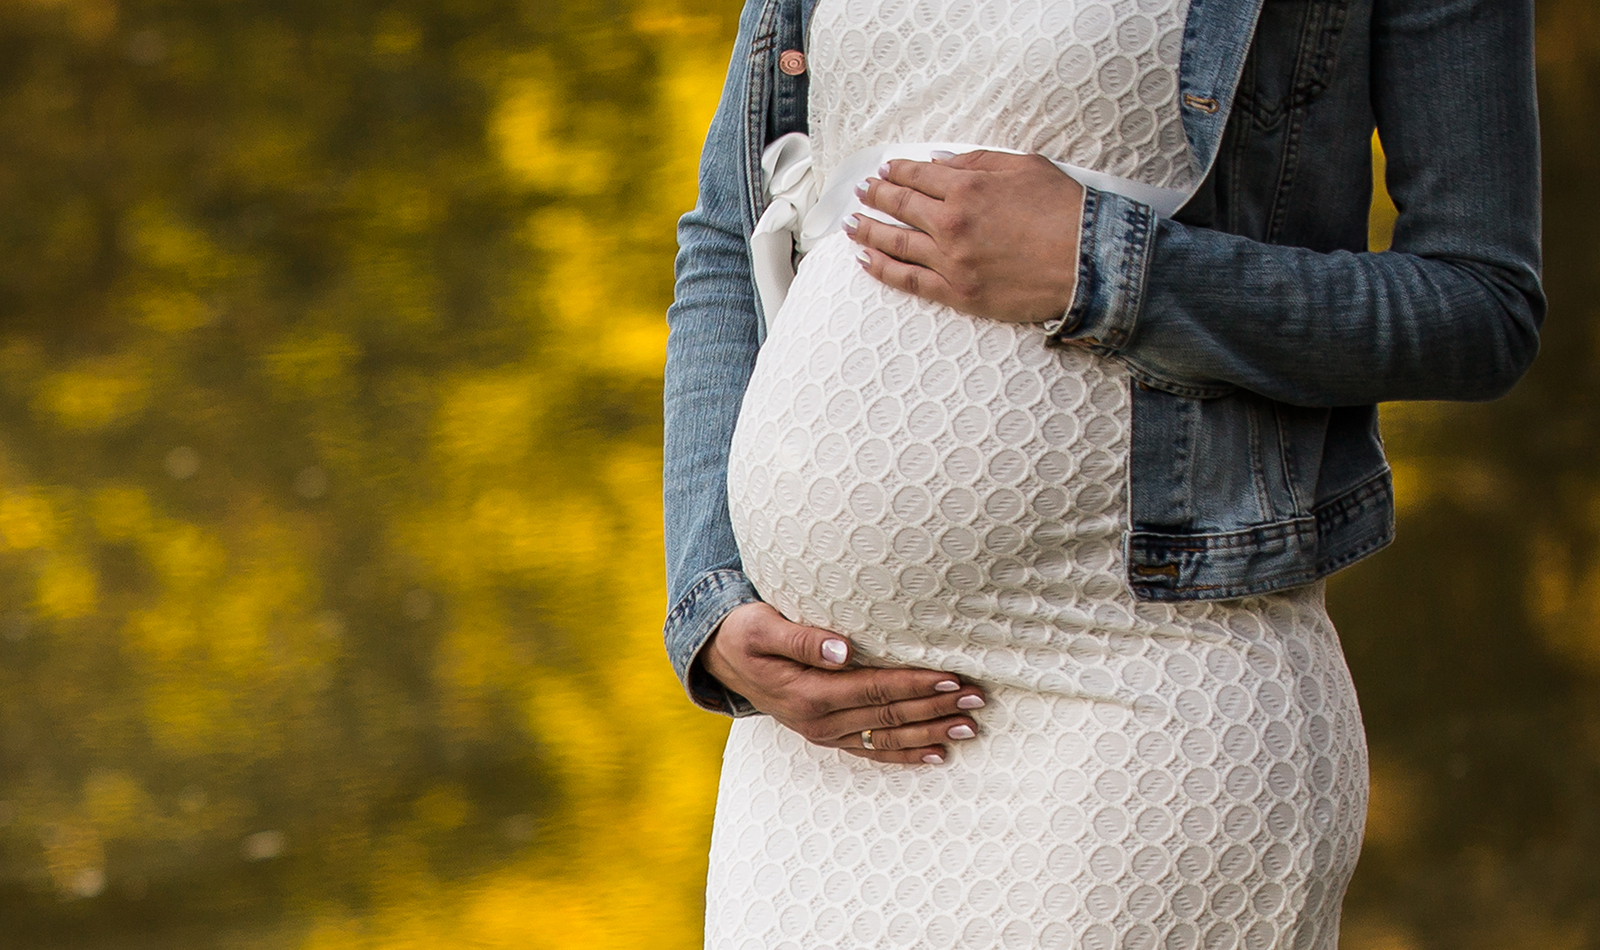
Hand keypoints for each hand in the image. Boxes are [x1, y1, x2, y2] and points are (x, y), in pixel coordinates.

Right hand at [700, 602, 985, 764]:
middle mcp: (819, 720)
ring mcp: (824, 732)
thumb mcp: (763, 627)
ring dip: (930, 732)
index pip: (874, 688)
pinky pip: (872, 749)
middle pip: (888, 714)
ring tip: (968, 727)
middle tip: (976, 699)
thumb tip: (843, 650)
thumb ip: (803, 639)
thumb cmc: (745, 633)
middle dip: (934, 707)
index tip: (950, 677)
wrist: (720, 658)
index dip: (914, 684)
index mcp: (808, 693)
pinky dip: (906, 753)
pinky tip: (936, 755)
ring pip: (886, 735)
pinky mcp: (827, 735)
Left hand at [846, 149, 1084, 323]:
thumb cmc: (1066, 212)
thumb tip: (939, 161)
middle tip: (862, 191)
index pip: (917, 175)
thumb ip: (977, 161)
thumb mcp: (1025, 167)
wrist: (1090, 263)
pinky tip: (865, 260)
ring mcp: (950, 260)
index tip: (885, 170)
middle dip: (876, 195)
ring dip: (868, 229)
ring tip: (851, 223)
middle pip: (899, 205)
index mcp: (966, 187)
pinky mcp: (956, 292)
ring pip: (895, 242)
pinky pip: (908, 280)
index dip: (897, 171)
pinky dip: (882, 269)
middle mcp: (950, 222)